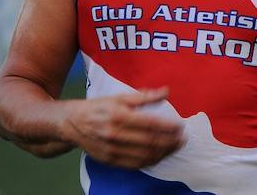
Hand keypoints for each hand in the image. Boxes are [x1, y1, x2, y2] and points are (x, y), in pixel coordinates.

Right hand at [62, 87, 184, 168]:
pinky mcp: (110, 160)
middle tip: (183, 138)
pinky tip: (161, 155)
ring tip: (176, 147)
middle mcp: (115, 134)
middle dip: (170, 141)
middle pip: (150, 141)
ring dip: (164, 153)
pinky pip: (135, 164)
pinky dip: (151, 161)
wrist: (72, 123)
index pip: (150, 124)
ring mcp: (112, 149)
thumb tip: (166, 91)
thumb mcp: (120, 97)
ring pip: (144, 155)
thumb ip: (144, 96)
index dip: (169, 127)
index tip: (181, 126)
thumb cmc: (99, 107)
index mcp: (119, 115)